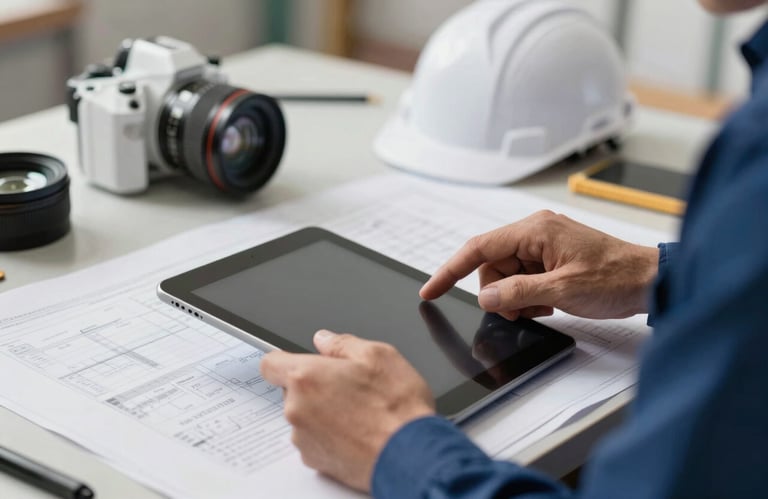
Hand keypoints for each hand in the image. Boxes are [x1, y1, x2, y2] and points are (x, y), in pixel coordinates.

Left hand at [260, 330, 434, 491]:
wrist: (412, 455)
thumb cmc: (398, 409)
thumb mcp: (379, 355)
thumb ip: (342, 343)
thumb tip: (325, 340)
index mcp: (307, 377)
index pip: (271, 364)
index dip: (284, 360)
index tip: (298, 362)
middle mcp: (298, 409)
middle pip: (293, 391)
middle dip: (315, 387)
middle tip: (348, 387)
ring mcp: (304, 438)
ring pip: (305, 417)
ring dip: (323, 412)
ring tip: (359, 413)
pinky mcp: (315, 461)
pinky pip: (315, 440)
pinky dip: (330, 435)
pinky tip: (358, 432)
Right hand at [420, 210, 658, 319]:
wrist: (651, 281)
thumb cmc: (616, 278)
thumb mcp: (562, 290)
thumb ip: (517, 293)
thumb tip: (485, 298)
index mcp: (534, 231)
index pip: (479, 248)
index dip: (450, 271)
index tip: (431, 291)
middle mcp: (535, 232)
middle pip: (491, 266)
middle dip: (497, 293)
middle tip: (519, 313)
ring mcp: (544, 245)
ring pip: (506, 276)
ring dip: (515, 298)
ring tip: (542, 308)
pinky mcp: (552, 258)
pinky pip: (523, 279)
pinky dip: (528, 296)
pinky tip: (549, 304)